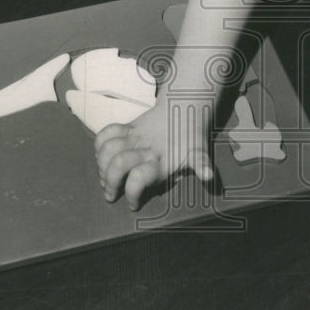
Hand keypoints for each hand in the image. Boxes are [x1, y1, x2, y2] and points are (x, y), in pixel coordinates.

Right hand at [95, 96, 213, 209]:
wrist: (185, 105)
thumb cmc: (191, 135)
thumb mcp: (199, 152)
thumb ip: (201, 165)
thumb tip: (209, 178)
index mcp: (162, 159)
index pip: (139, 178)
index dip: (132, 194)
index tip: (133, 205)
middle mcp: (144, 148)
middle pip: (118, 165)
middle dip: (110, 183)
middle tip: (111, 195)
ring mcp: (134, 136)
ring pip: (107, 150)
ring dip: (101, 167)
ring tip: (105, 179)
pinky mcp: (127, 126)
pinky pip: (105, 133)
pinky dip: (99, 146)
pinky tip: (103, 159)